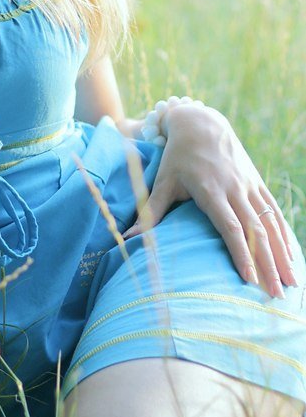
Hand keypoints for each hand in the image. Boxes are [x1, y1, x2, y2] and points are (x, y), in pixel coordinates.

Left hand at [122, 104, 297, 297]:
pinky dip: (285, 233)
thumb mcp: (162, 181)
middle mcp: (234, 189)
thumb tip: (126, 238)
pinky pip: (274, 211)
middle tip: (276, 294)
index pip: (230, 227)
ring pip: (270, 223)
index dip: (241, 253)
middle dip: (268, 264)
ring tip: (291, 282)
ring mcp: (249, 185)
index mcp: (210, 190)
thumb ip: (150, 211)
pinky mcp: (257, 183)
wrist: (201, 123)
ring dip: (282, 253)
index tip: (249, 279)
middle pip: (256, 231)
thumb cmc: (177, 156)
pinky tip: (292, 255)